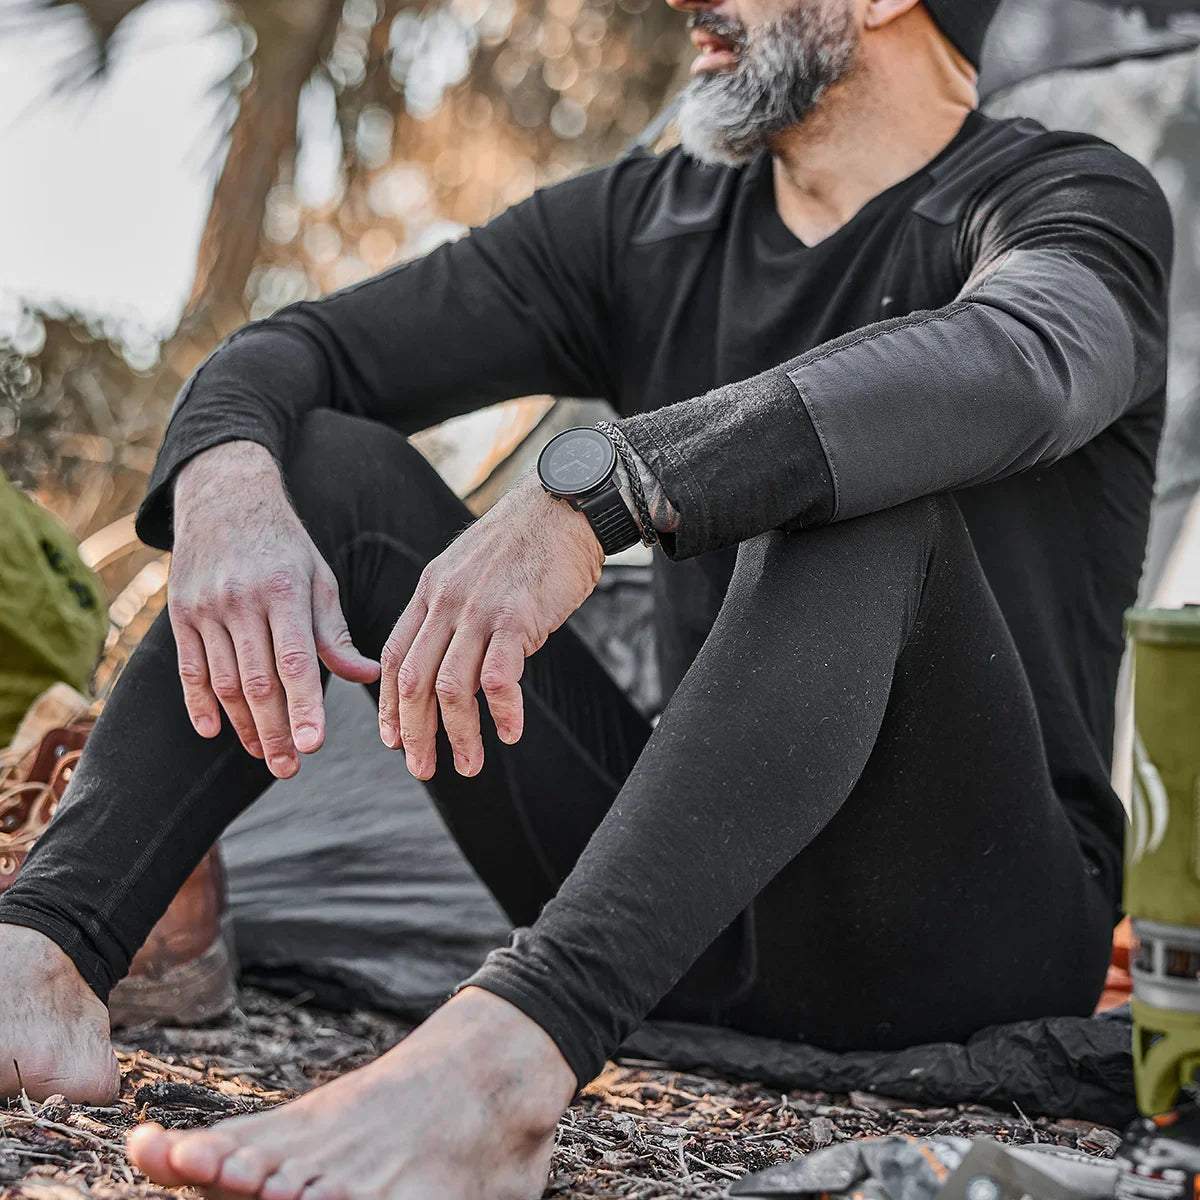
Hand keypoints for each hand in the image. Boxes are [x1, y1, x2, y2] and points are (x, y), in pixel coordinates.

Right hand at [168, 441, 379, 777]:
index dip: (305, 707)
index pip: (296, 662)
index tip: (314, 745)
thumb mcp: (319, 579)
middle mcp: (242, 600)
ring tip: (266, 754)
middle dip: (275, 731)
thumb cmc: (285, 545)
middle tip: (291, 768)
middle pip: (258, 681)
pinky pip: (188, 668)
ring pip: (224, 680)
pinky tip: (213, 731)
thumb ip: (336, 633)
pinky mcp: (180, 613)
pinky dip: (198, 703)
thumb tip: (368, 676)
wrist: (224, 497)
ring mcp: (206, 607)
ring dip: (243, 725)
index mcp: (286, 591)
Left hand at [378, 473, 603, 778]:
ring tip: (469, 764)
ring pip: (451, 687)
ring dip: (457, 734)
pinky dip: (502, 713)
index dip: (388, 704)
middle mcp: (446, 601)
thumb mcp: (471, 569)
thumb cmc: (526, 542)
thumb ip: (454, 608)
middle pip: (413, 680)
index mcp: (431, 591)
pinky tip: (511, 733)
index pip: (394, 656)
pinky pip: (499, 678)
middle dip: (413, 732)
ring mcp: (480, 609)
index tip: (392, 739)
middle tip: (421, 769)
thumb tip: (451, 656)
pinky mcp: (517, 617)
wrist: (565, 504)